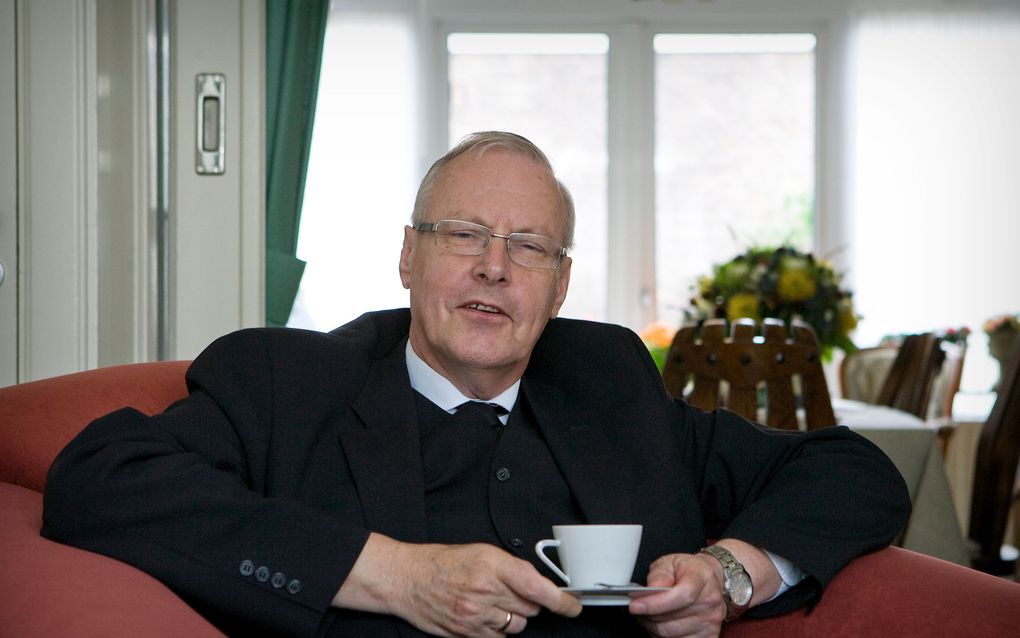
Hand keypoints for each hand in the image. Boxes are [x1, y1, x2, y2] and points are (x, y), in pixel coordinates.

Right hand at [334, 533, 581, 635]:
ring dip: (514, 617)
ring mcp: (475, 616)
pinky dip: (498, 630)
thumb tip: (538, 584)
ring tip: (494, 603)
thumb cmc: (442, 562)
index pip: (537, 588)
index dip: (562, 601)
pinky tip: (485, 616)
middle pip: (530, 608)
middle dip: (529, 602)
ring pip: (517, 626)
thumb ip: (511, 567)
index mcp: (492, 565)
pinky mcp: (467, 634)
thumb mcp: (480, 551)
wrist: (407, 579)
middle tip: (513, 592)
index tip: (573, 606)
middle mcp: (485, 591)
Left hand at [629, 552, 727, 637]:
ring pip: (671, 635)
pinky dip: (665, 637)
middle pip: (672, 620)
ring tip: (649, 614)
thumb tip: (651, 588)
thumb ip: (659, 574)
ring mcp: (710, 622)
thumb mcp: (670, 562)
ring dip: (654, 627)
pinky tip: (662, 624)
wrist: (710, 580)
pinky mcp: (709, 636)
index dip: (656, 603)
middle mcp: (709, 603)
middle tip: (638, 608)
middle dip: (648, 615)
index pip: (682, 596)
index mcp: (701, 579)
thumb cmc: (689, 570)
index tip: (635, 605)